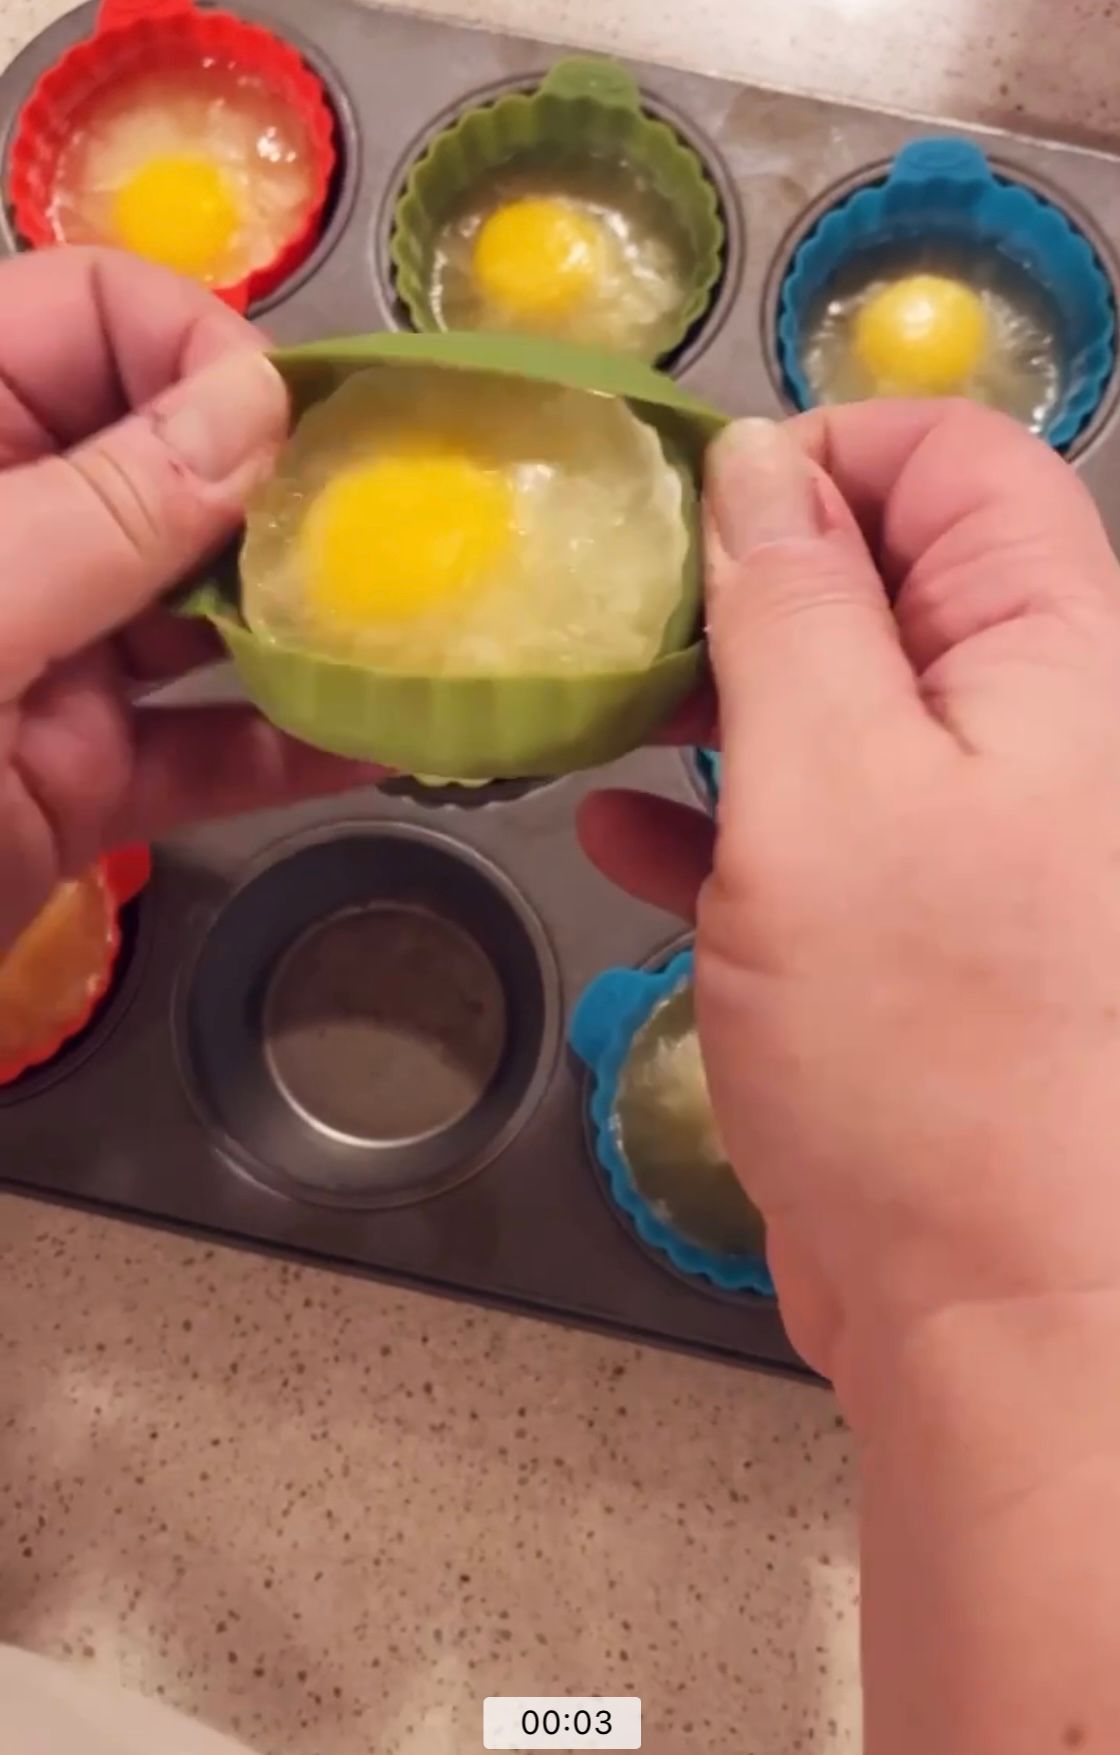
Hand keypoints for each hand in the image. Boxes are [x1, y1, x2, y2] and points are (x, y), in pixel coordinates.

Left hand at [0, 247, 381, 950]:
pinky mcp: (74, 784)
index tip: (290, 439)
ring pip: (196, 612)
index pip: (87, 318)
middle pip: (166, 463)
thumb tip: (254, 409)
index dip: (195, 351)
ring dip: (303, 622)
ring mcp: (35, 665)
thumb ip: (100, 513)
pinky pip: (198, 749)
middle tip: (395, 534)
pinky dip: (285, 749)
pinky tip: (378, 743)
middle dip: (280, 492)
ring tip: (414, 628)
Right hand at [581, 400, 1119, 1411]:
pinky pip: (812, 831)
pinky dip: (719, 821)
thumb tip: (761, 464)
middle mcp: (1031, 734)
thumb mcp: (827, 790)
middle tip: (624, 611)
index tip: (697, 505)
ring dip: (720, 697)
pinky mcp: (910, 934)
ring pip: (839, 705)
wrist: (991, 1308)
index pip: (961, 462)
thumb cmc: (926, 1048)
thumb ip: (794, 606)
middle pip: (892, 578)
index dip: (828, 452)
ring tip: (605, 707)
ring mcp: (969, 839)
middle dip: (754, 577)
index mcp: (1052, 661)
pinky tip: (624, 836)